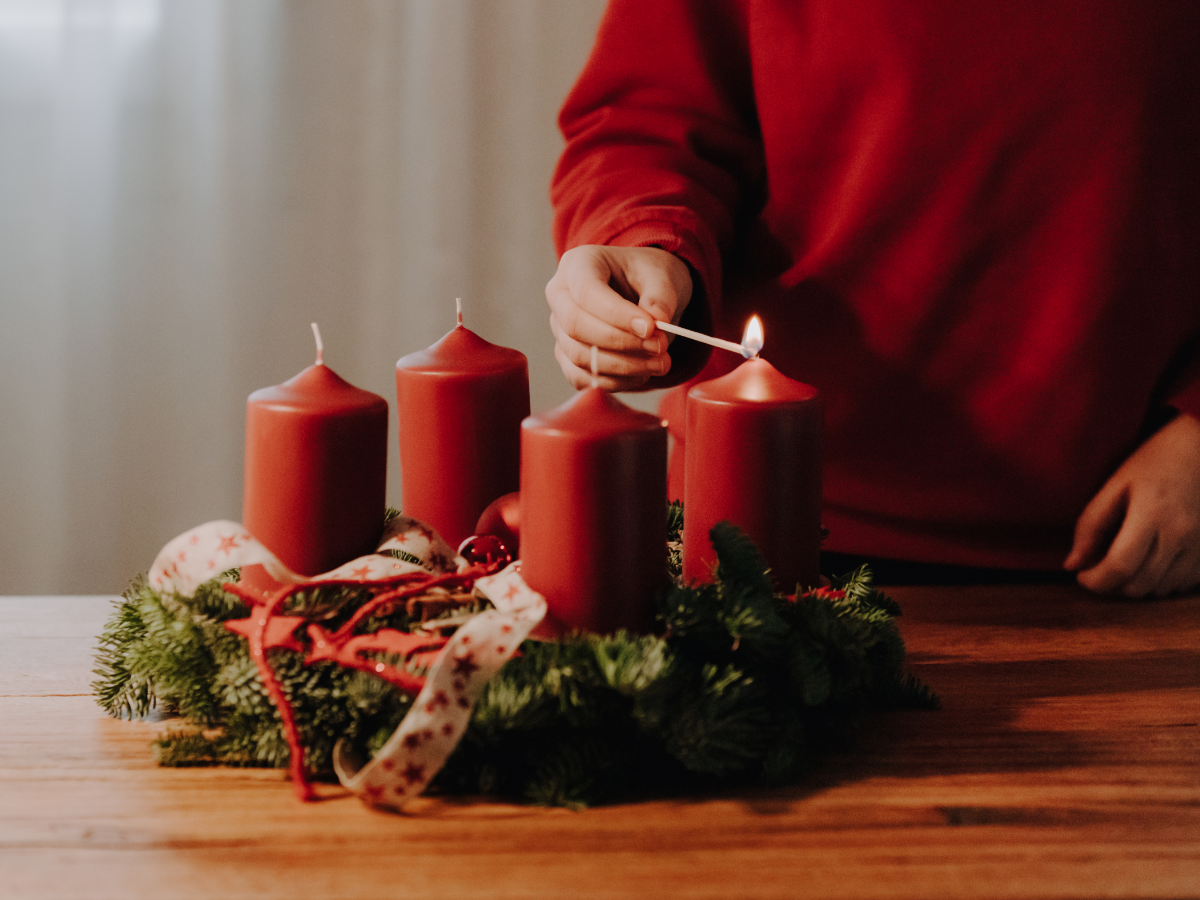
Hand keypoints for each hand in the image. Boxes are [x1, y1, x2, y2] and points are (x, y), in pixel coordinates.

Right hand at [546, 245, 691, 390]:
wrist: (641, 291)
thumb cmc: (646, 276)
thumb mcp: (661, 275)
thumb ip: (660, 297)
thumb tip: (658, 322)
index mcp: (578, 264)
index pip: (586, 291)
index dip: (617, 314)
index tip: (651, 328)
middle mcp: (560, 295)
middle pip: (575, 325)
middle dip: (621, 342)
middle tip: (660, 347)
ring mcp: (559, 328)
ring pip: (578, 355)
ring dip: (623, 366)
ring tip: (660, 363)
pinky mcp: (567, 356)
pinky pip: (581, 377)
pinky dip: (614, 382)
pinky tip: (642, 374)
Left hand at [1065, 412, 1199, 596]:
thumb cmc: (1153, 463)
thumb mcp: (1115, 485)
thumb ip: (1090, 525)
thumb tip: (1072, 564)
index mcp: (1152, 514)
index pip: (1120, 566)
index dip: (1095, 581)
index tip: (1082, 576)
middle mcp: (1180, 535)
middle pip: (1138, 585)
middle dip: (1111, 585)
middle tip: (1098, 568)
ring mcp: (1199, 547)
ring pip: (1158, 590)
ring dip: (1134, 585)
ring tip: (1123, 562)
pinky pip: (1179, 586)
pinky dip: (1158, 582)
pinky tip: (1148, 561)